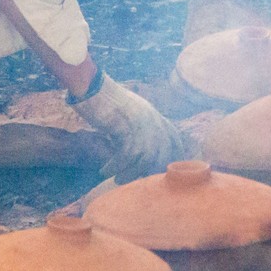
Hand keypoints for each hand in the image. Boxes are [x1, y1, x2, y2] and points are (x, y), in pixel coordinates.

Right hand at [70, 74, 188, 180]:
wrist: (96, 89)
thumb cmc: (109, 100)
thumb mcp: (134, 111)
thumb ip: (144, 126)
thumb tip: (144, 151)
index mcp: (156, 116)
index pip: (175, 139)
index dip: (174, 156)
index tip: (168, 170)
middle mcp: (154, 123)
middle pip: (162, 156)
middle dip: (152, 172)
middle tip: (139, 182)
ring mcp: (142, 127)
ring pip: (144, 161)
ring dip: (129, 174)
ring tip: (118, 180)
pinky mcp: (127, 131)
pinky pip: (125, 158)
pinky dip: (114, 167)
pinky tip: (105, 171)